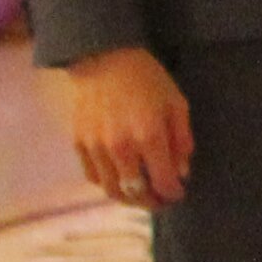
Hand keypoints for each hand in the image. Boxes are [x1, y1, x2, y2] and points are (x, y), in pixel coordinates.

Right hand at [62, 49, 194, 207]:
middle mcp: (120, 147)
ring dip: (129, 199)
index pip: (162, 182)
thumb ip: (182, 141)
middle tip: (161, 201)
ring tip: (141, 196)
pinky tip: (120, 180)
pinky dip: (108, 184)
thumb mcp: (177, 105)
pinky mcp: (79, 144)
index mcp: (149, 136)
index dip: (173, 194)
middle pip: (136, 193)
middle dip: (152, 202)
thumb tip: (181, 173)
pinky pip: (93, 177)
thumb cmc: (148, 80)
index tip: (178, 194)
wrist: (105, 59)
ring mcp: (96, 147)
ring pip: (111, 190)